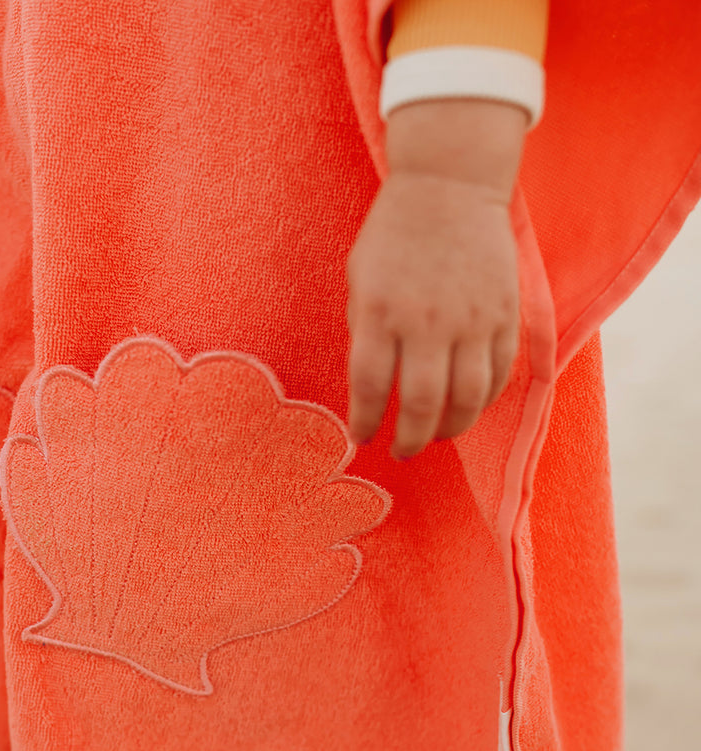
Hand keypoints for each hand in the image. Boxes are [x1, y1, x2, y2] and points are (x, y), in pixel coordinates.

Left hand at [346, 170, 518, 457]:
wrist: (450, 185)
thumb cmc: (394, 233)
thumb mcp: (360, 278)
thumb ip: (364, 330)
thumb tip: (371, 384)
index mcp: (379, 312)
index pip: (369, 387)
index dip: (363, 422)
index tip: (360, 438)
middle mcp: (426, 322)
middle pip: (420, 403)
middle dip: (408, 439)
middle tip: (400, 451)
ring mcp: (471, 320)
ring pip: (466, 398)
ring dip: (450, 428)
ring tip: (436, 436)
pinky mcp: (504, 314)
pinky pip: (498, 373)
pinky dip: (483, 400)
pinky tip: (466, 406)